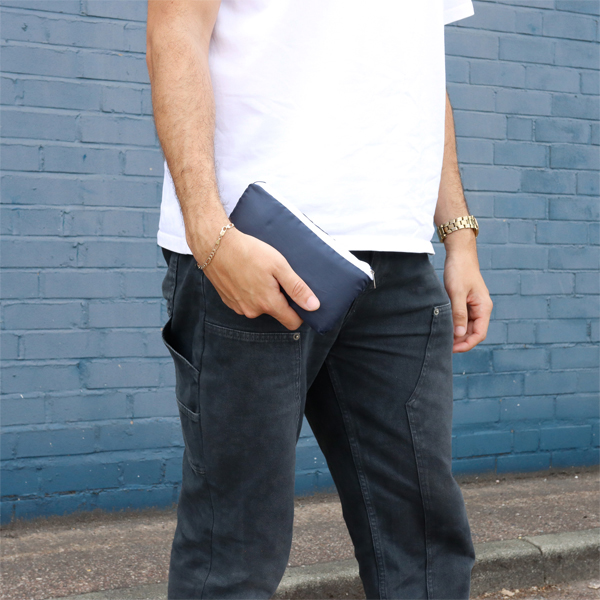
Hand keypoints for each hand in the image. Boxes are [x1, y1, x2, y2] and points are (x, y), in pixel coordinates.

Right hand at [191, 228, 319, 330]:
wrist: (216, 245)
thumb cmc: (248, 252)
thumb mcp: (279, 266)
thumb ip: (297, 288)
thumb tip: (313, 306)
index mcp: (268, 304)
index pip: (292, 322)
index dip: (300, 312)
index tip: (299, 296)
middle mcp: (253, 311)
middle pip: (276, 312)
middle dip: (280, 298)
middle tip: (276, 276)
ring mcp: (239, 307)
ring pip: (260, 306)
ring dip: (263, 294)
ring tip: (260, 273)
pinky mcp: (229, 301)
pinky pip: (246, 302)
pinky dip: (250, 292)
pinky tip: (247, 275)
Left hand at [442, 231, 492, 352]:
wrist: (459, 253)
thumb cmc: (459, 270)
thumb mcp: (456, 293)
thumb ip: (458, 314)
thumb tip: (459, 335)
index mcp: (484, 308)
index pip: (479, 334)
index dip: (466, 344)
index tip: (451, 349)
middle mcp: (481, 309)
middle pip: (472, 333)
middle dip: (459, 341)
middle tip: (443, 345)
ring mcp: (474, 306)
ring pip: (466, 326)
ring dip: (456, 333)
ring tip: (441, 337)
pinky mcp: (466, 302)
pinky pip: (461, 318)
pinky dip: (453, 324)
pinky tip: (443, 326)